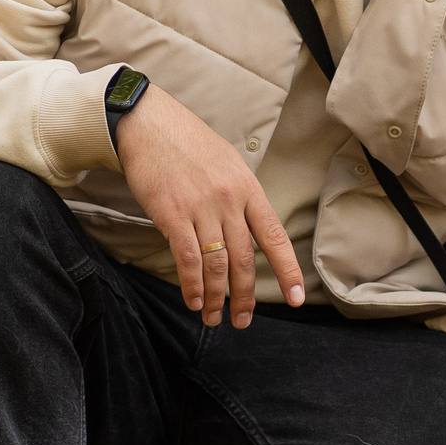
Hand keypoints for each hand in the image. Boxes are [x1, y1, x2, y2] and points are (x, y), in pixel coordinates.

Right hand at [115, 85, 303, 327]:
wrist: (149, 124)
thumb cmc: (188, 144)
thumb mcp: (228, 165)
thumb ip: (240, 198)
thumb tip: (246, 231)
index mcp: (248, 189)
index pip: (275, 236)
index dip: (288, 270)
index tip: (296, 298)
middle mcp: (230, 201)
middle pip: (245, 259)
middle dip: (245, 296)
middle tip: (243, 320)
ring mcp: (201, 208)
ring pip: (216, 264)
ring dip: (215, 297)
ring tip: (212, 317)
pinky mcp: (172, 214)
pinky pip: (188, 259)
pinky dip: (192, 285)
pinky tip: (192, 300)